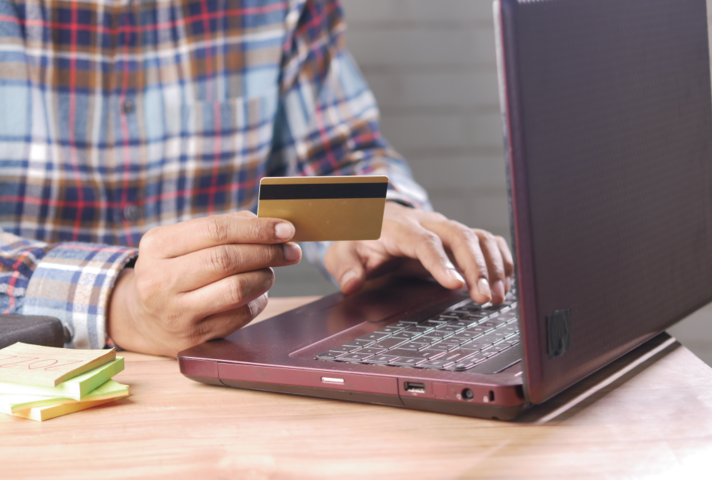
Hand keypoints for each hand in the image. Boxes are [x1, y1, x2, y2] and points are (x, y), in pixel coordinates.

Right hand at [107, 211, 301, 356]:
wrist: (142, 318)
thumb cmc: (173, 269)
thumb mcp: (181, 242)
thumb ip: (221, 227)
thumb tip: (267, 223)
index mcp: (157, 246)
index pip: (215, 230)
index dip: (256, 228)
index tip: (285, 229)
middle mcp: (160, 280)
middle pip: (227, 259)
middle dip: (267, 252)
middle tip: (290, 250)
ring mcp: (176, 312)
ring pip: (236, 290)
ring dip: (264, 277)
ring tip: (269, 271)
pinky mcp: (193, 337)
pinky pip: (240, 315)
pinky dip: (257, 300)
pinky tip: (256, 293)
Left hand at [325, 202, 513, 303]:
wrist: (373, 220)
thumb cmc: (360, 239)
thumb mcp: (342, 252)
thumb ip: (344, 268)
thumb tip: (352, 285)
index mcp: (399, 227)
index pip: (424, 242)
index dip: (442, 262)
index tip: (456, 284)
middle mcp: (428, 223)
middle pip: (460, 236)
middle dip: (477, 268)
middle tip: (486, 298)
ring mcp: (445, 227)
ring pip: (478, 237)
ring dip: (492, 266)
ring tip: (497, 297)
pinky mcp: (457, 235)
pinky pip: (487, 240)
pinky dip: (499, 259)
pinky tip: (504, 283)